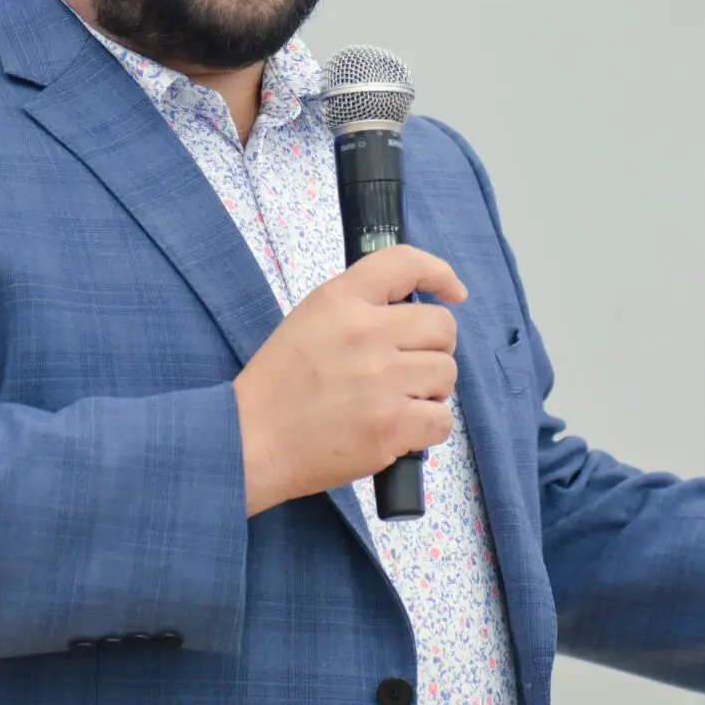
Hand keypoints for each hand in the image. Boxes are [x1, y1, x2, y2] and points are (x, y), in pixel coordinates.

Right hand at [234, 246, 466, 515]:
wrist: (252, 440)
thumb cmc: (277, 386)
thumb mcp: (308, 322)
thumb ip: (356, 309)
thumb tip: (411, 315)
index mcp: (340, 301)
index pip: (405, 263)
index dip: (439, 274)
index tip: (452, 292)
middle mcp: (366, 333)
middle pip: (442, 327)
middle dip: (435, 349)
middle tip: (410, 368)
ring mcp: (382, 380)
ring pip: (447, 373)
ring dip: (431, 390)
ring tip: (399, 401)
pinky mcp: (391, 425)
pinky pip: (442, 420)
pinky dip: (428, 428)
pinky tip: (401, 430)